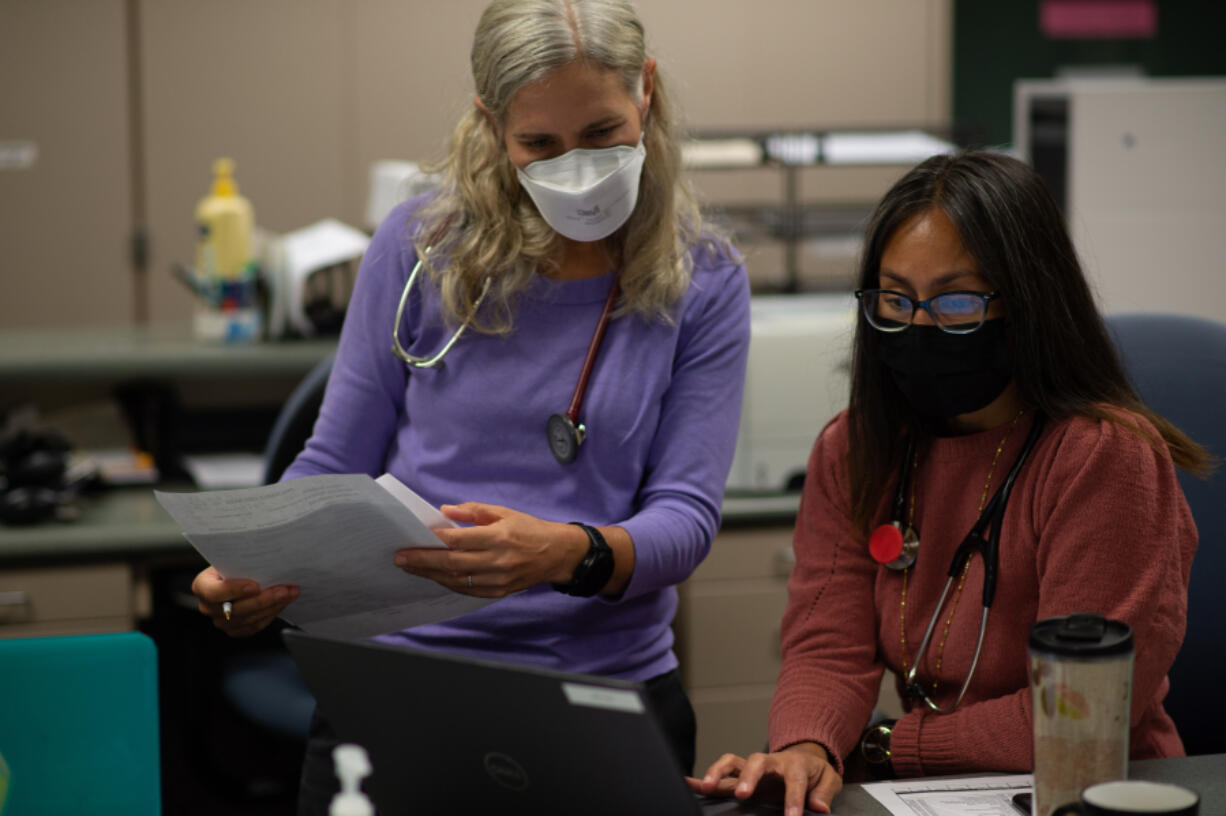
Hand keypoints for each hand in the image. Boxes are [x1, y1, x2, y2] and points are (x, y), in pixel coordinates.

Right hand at [190, 565, 298, 637]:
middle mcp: (208, 607)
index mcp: (202, 586)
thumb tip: (269, 560)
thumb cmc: (231, 564)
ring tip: (290, 593)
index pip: (214, 592)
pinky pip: (254, 626)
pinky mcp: (235, 629)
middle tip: (284, 590)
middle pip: (235, 609)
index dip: (234, 590)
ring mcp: (221, 621)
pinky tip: (283, 603)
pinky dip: (271, 614)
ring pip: (248, 619)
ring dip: (273, 606)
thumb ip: (242, 561)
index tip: (255, 585)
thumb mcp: (232, 558)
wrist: (232, 574)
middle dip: (263, 599)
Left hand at [393, 502, 587, 597]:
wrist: (557, 554)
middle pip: (452, 563)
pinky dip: (449, 583)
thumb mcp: (504, 512)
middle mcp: (498, 560)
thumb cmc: (529, 529)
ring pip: (457, 580)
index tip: (412, 540)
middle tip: (401, 558)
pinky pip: (468, 590)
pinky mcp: (500, 591)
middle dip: (423, 561)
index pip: (458, 541)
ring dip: (431, 575)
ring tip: (412, 568)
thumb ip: (473, 511)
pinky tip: (435, 576)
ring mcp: (499, 579)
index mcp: (499, 537)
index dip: (433, 541)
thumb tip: (445, 511)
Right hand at [686, 742, 841, 815]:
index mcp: (795, 766)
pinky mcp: (741, 775)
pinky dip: (704, 778)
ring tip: (708, 787)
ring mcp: (753, 768)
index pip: (794, 782)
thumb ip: (824, 793)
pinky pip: (721, 773)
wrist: (805, 759)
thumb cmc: (815, 773)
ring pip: (732, 762)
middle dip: (749, 777)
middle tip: (743, 794)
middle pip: (756, 762)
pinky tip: (689, 784)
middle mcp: (771, 763)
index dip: (793, 800)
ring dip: (719, 772)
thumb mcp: (828, 781)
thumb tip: (818, 808)